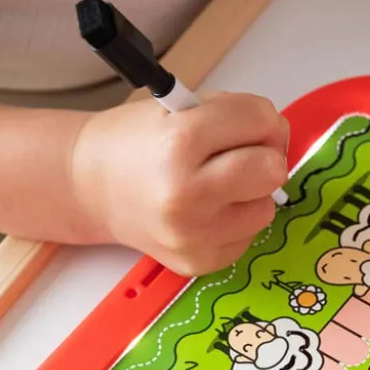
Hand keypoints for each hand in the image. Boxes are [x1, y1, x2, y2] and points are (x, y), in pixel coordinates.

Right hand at [69, 92, 288, 276]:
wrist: (90, 189)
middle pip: (272, 170)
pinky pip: (248, 237)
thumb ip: (232, 115)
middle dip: (263, 156)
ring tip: (216, 184)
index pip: (260, 120)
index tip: (248, 121)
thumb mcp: (178, 108)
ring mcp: (193, 235)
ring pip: (266, 208)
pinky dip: (236, 221)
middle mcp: (186, 194)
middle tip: (240, 153)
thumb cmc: (135, 145)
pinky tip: (206, 210)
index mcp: (179, 143)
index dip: (261, 117)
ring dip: (251, 193)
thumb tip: (278, 137)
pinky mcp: (199, 262)